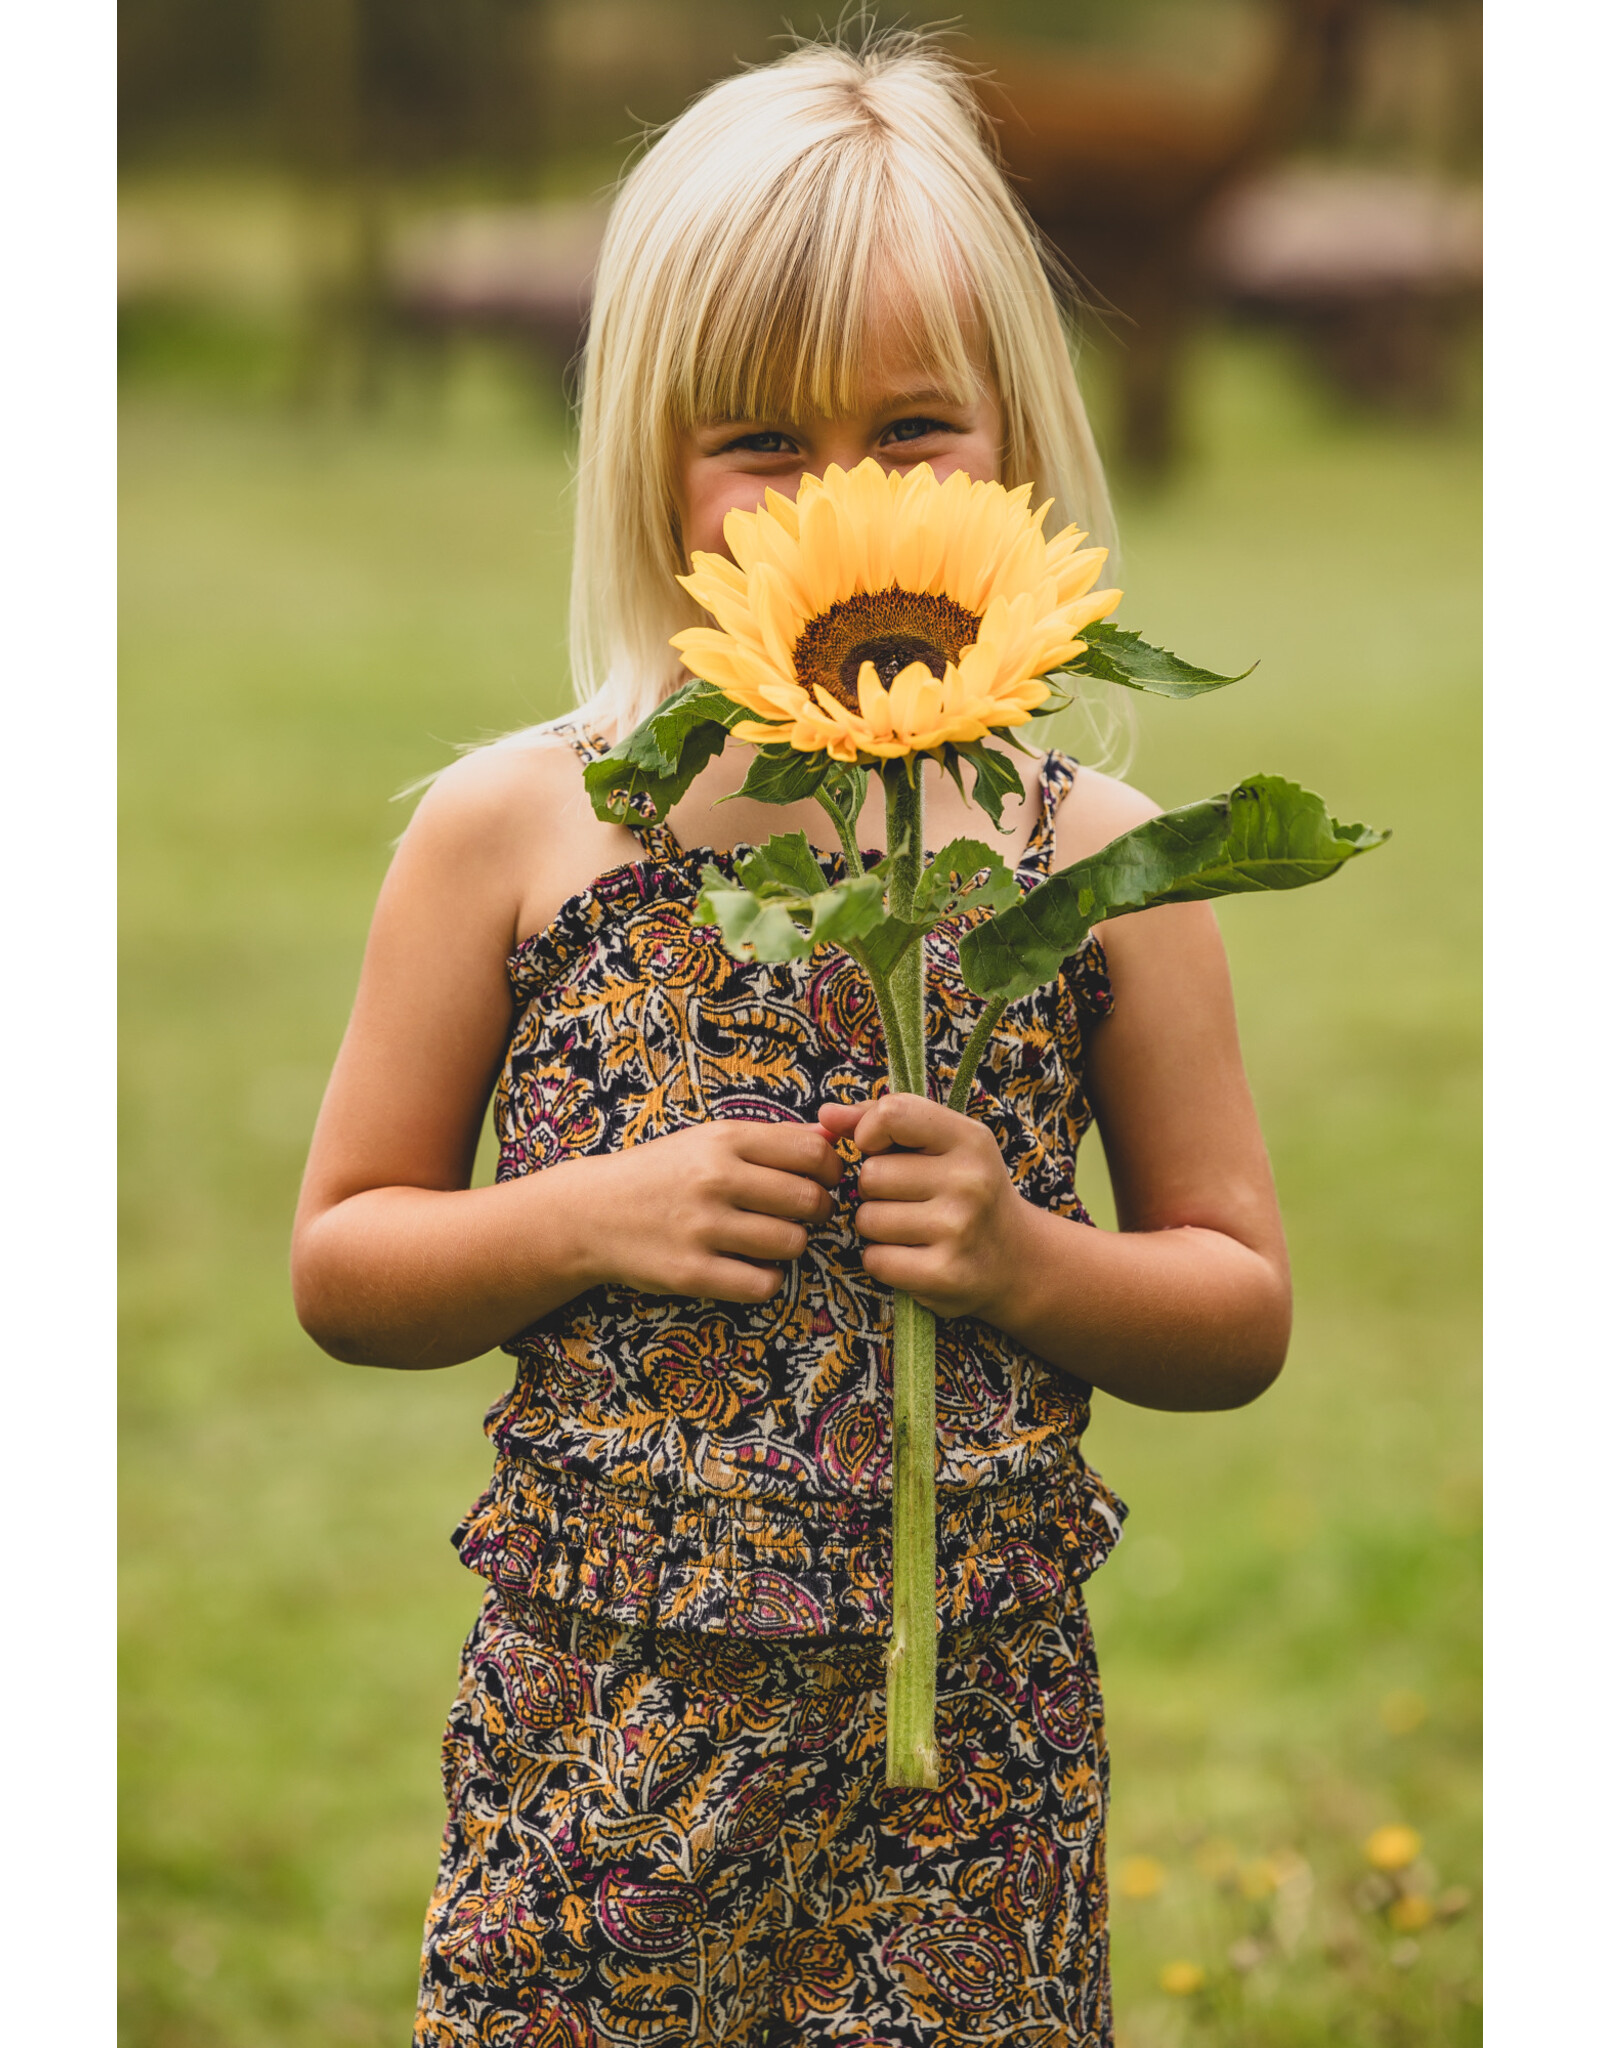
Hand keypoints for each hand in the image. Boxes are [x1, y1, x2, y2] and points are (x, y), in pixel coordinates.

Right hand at [586, 1119, 842, 1304]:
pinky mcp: (691, 1273)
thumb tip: (832, 1137)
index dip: (831, 1171)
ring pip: (791, 1244)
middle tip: (802, 1215)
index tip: (822, 1181)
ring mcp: (701, 1228)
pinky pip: (763, 1284)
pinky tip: (748, 1266)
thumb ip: (772, 1138)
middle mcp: (714, 1180)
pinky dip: (766, 1279)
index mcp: (724, 1140)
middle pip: (809, 1201)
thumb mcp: (709, 1140)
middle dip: (818, 1211)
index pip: (812, 1154)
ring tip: (768, 1239)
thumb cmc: (662, 1173)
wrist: (590, 1213)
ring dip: (791, 1245)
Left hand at [818, 1094, 1028, 1319]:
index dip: (870, 1131)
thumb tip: (825, 1116)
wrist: (1019, 1261)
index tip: (881, 1149)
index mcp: (969, 1139)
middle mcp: (968, 1181)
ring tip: (913, 1229)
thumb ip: (883, 1121)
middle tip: (909, 1199)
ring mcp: (958, 1230)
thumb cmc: (966, 1191)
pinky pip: (875, 1259)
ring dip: (877, 1227)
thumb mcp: (943, 1145)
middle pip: (870, 1175)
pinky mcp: (944, 1274)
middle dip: (875, 1189)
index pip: (894, 1113)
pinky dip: (883, 1261)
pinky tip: (913, 1256)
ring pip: (867, 1219)